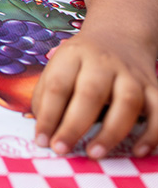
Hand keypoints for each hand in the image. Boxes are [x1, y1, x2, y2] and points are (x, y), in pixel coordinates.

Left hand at [31, 27, 157, 158]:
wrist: (120, 34)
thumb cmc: (82, 61)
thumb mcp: (59, 65)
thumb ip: (47, 94)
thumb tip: (43, 130)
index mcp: (74, 55)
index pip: (57, 85)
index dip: (47, 115)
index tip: (40, 140)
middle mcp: (103, 62)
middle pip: (90, 92)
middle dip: (74, 125)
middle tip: (61, 149)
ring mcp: (131, 74)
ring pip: (127, 101)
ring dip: (111, 131)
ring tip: (94, 153)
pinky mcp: (153, 86)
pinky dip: (152, 133)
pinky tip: (139, 151)